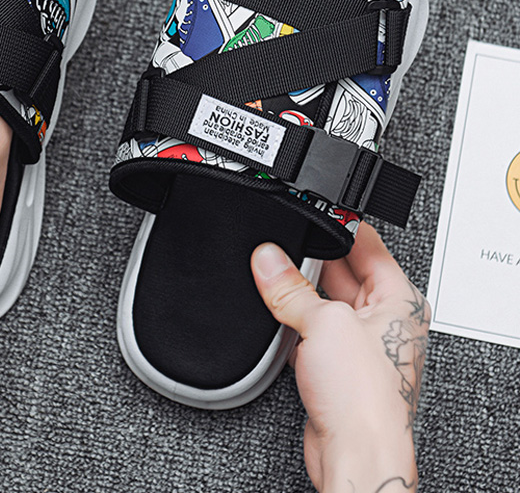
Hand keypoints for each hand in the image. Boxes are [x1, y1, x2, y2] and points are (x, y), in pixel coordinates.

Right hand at [251, 222, 428, 492]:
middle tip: (278, 248)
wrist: (355, 452)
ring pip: (325, 299)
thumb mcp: (323, 322)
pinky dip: (295, 318)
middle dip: (310, 259)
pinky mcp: (340, 364)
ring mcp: (361, 341)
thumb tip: (267, 259)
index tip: (308, 214)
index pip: (366, 245)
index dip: (336, 227)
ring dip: (300, 291)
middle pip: (343, 270)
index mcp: (399, 298)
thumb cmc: (367, 397)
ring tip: (273, 278)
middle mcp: (385, 318)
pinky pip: (314, 326)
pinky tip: (278, 312)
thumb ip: (290, 286)